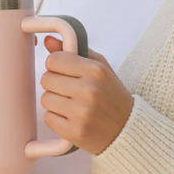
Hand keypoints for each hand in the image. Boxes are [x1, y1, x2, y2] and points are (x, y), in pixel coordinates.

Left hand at [39, 34, 134, 155]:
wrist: (128, 128)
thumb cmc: (112, 95)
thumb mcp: (100, 68)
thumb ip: (74, 51)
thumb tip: (48, 41)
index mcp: (95, 71)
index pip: (53, 60)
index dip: (56, 65)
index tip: (65, 72)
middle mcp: (88, 91)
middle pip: (46, 79)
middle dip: (54, 83)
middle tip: (69, 90)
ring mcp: (81, 113)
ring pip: (45, 99)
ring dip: (55, 101)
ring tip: (71, 104)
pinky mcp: (74, 132)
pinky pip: (48, 118)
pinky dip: (56, 118)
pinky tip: (71, 117)